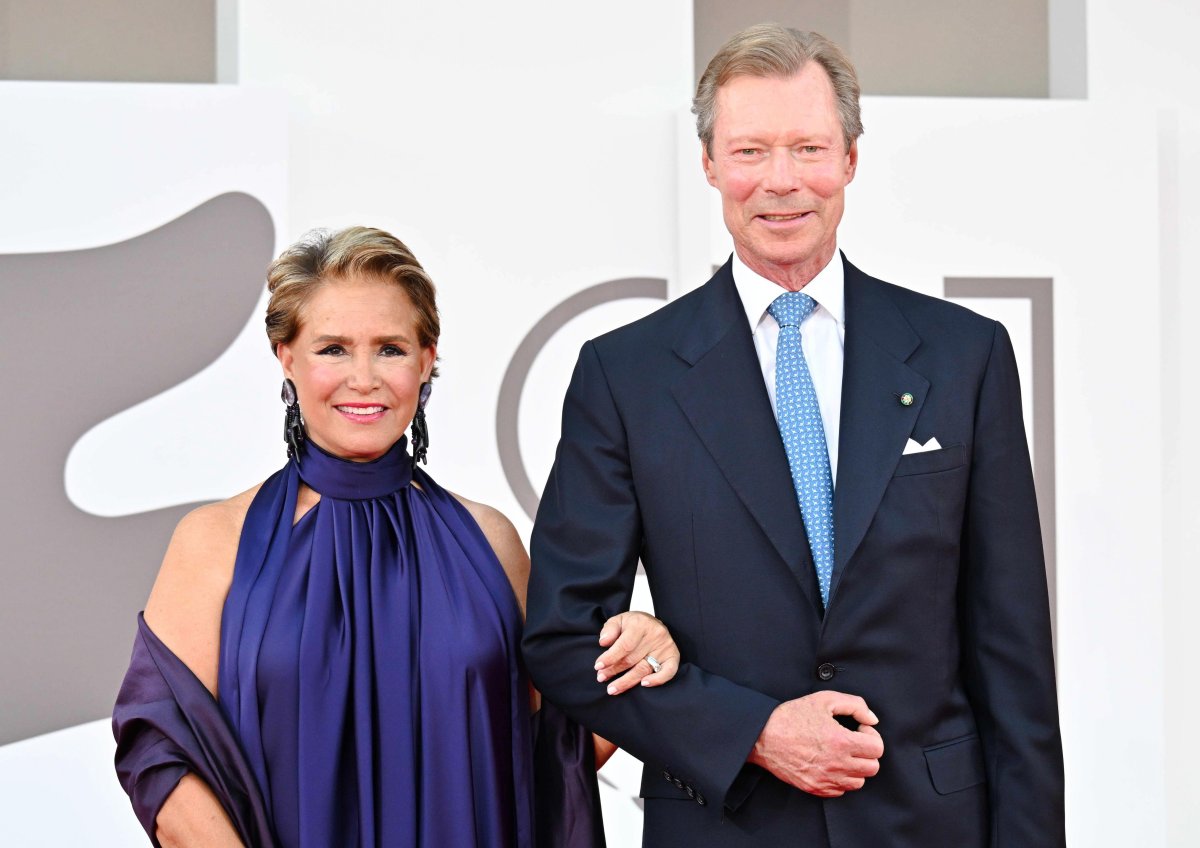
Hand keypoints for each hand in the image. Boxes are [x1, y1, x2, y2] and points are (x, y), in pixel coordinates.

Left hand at [593, 611, 679, 694]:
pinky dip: (657, 680)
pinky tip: (643, 684)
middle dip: (614, 670)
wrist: (651, 623)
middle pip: (632, 659)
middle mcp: (655, 635)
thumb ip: (609, 629)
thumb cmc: (633, 624)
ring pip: (644, 668)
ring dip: (627, 681)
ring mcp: (665, 646)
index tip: (598, 666)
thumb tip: (603, 642)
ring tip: (612, 689)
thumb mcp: (619, 620)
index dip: (610, 657)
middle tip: (601, 678)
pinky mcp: (673, 656)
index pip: (624, 645)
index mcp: (640, 624)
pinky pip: (669, 672)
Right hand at [748, 691, 882, 796]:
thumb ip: (855, 705)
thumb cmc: (791, 716)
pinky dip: (840, 779)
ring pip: (859, 782)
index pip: (877, 749)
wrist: (762, 736)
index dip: (871, 736)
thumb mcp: (824, 699)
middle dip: (866, 753)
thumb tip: (872, 720)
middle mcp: (836, 764)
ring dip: (855, 768)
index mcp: (841, 742)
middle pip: (872, 768)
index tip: (859, 730)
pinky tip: (830, 763)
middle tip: (852, 742)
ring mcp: (826, 779)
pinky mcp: (815, 788)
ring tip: (841, 753)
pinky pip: (841, 790)